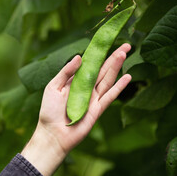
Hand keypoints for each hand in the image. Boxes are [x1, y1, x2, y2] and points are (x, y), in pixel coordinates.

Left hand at [21, 43, 131, 175]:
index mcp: (75, 80)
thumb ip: (66, 72)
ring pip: (108, 79)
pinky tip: (127, 77)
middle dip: (114, 56)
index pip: (90, 63)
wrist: (52, 134)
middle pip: (103, 69)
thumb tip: (79, 57)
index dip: (99, 52)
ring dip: (116, 67)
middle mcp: (86, 87)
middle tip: (127, 45)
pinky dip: (119, 87)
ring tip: (125, 53)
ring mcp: (93, 98)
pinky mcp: (98, 109)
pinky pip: (110, 96)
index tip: (108, 41)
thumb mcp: (53, 87)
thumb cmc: (49, 111)